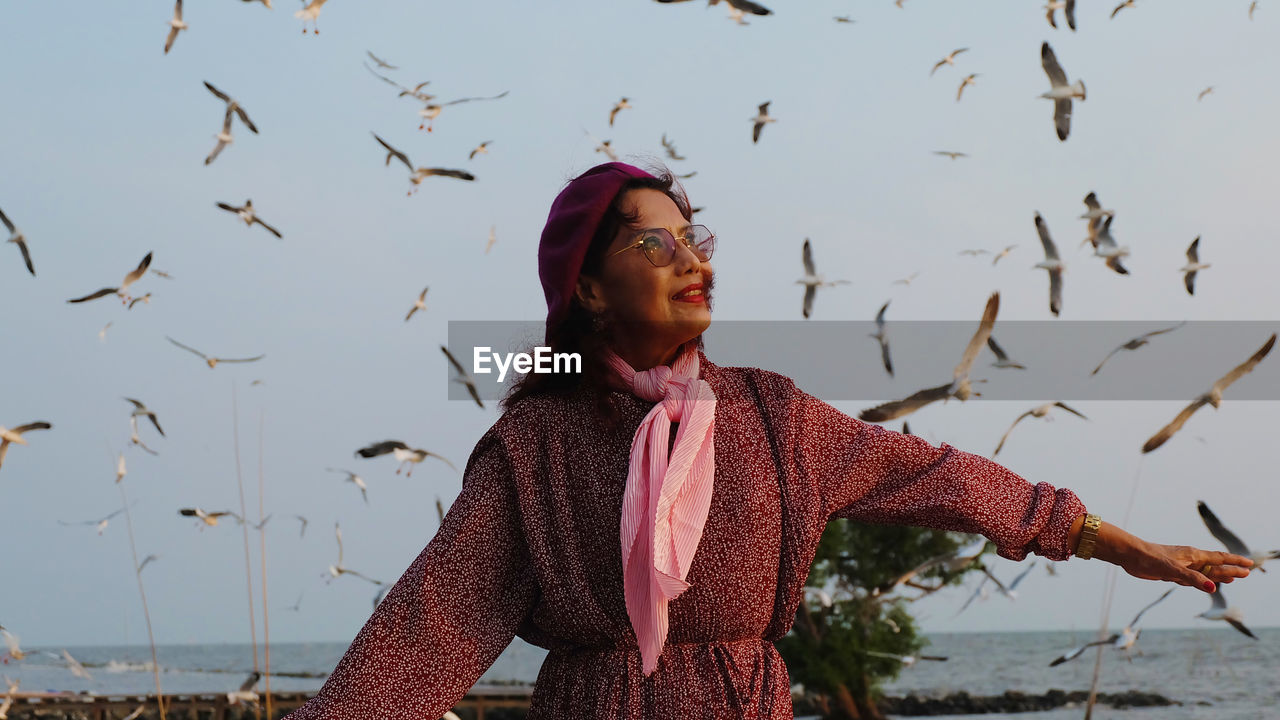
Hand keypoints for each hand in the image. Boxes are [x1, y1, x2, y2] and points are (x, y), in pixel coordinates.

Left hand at [1087, 520, 1252, 592]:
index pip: (1219, 558)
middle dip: (1230, 570)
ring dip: (1218, 575)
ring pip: (1204, 572)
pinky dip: (1202, 580)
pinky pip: (1192, 577)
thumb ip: (1193, 579)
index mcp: (1193, 555)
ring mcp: (1181, 565)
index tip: (1249, 564)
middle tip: (1246, 573)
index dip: (1234, 562)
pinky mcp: (1171, 572)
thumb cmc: (1150, 558)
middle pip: (1215, 566)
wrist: (1130, 555)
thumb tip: (1213, 589)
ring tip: (1232, 578)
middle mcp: (1189, 559)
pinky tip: (1206, 582)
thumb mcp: (1173, 570)